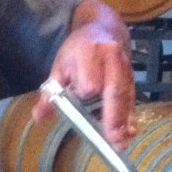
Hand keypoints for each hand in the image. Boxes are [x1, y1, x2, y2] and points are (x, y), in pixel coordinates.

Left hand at [33, 0, 136, 147]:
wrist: (103, 30)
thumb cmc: (78, 50)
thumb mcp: (60, 67)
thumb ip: (50, 93)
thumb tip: (38, 117)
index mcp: (89, 52)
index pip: (90, 79)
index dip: (86, 91)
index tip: (81, 97)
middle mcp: (112, 59)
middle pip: (114, 90)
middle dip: (114, 115)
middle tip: (112, 138)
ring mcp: (125, 69)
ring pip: (126, 96)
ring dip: (124, 121)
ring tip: (121, 142)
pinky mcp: (132, 78)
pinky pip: (132, 99)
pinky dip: (130, 116)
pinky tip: (130, 132)